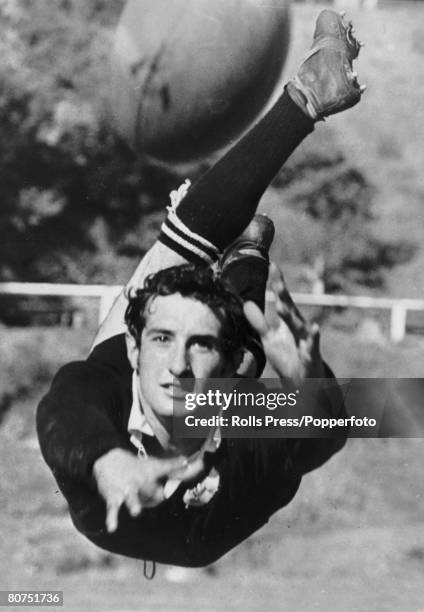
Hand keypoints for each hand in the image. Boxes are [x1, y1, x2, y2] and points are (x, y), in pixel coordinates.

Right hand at [93, 449, 203, 532]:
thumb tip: (188, 462)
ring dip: (133, 504)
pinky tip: (112, 527)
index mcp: (150, 472)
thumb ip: (171, 467)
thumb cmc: (136, 467)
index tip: (185, 462)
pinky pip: (113, 508)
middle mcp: (139, 480)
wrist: (107, 459)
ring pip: (131, 497)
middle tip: (161, 495)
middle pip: (147, 487)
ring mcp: (126, 489)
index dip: (175, 465)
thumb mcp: (153, 466)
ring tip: (135, 511)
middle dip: (153, 492)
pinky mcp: (113, 496)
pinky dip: (112, 518)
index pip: (164, 467)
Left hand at [243, 263, 324, 385]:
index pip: (282, 299)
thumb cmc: (288, 358)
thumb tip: (247, 304)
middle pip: (289, 308)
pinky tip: (315, 328)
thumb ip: (259, 322)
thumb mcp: (270, 339)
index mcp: (288, 322)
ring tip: (281, 304)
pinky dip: (314, 338)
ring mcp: (305, 341)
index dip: (276, 283)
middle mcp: (298, 327)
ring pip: (299, 325)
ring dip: (291, 315)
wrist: (303, 383)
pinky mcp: (310, 356)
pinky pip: (312, 346)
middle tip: (275, 276)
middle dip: (283, 293)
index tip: (271, 264)